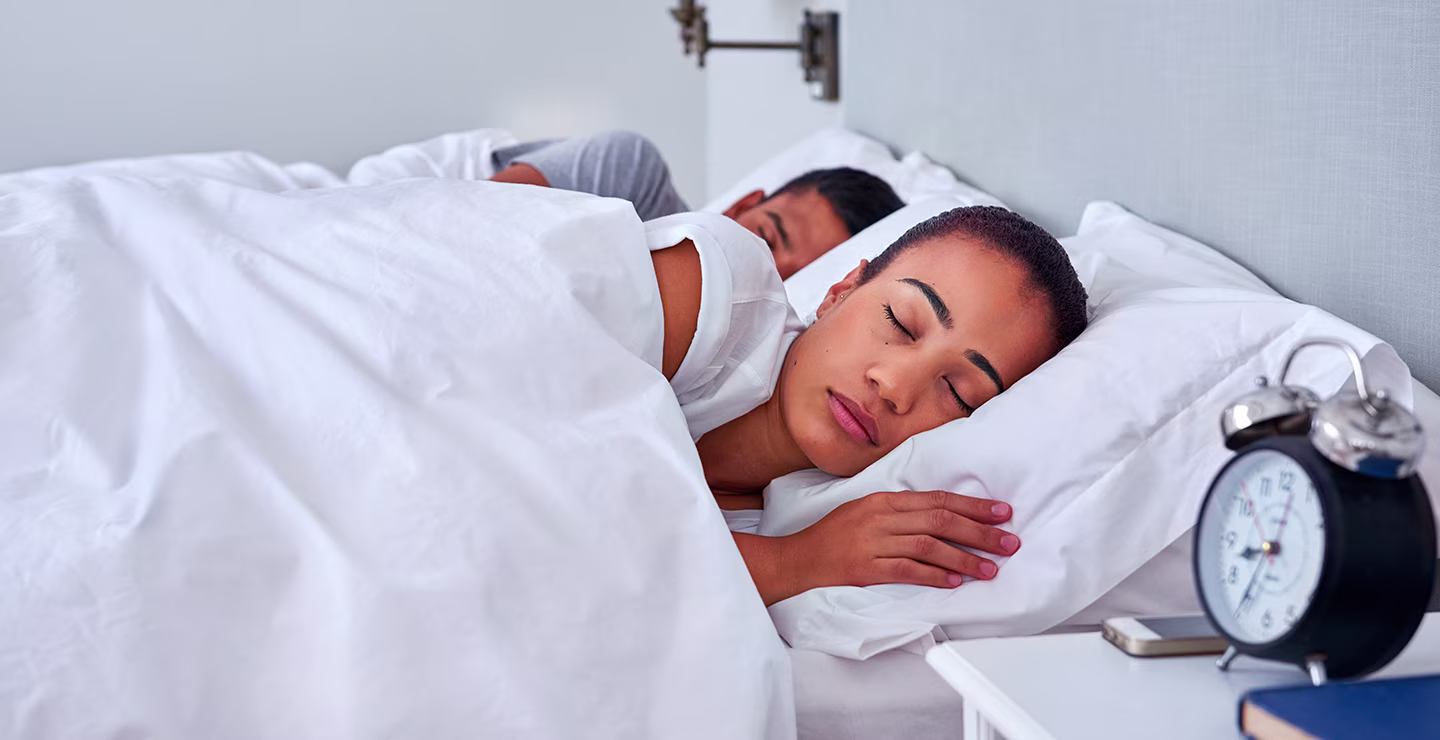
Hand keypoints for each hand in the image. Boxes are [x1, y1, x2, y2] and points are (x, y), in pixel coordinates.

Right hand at [738, 490, 1020, 603]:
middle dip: (979, 531)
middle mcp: (881, 517)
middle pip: (939, 520)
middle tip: (1008, 542)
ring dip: (963, 558)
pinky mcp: (866, 568)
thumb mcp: (866, 511)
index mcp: (884, 500)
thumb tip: (942, 515)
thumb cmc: (834, 536)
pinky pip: (906, 571)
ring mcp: (873, 542)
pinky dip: (933, 575)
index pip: (937, 499)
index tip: (1001, 513)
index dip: (973, 506)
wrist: (799, 558)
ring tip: (990, 568)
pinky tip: (954, 582)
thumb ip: (901, 512)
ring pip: (928, 546)